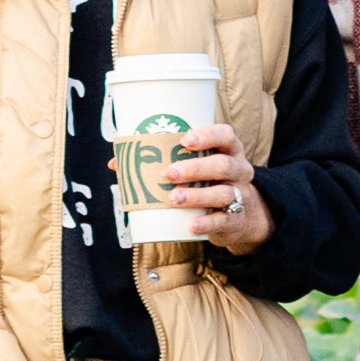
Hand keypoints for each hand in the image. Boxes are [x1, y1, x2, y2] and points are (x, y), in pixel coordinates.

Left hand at [159, 119, 272, 255]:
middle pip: (223, 165)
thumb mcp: (200, 167)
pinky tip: (191, 224)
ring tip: (173, 198)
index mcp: (229, 151)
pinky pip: (223, 220)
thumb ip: (166, 160)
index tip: (185, 140)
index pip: (226, 136)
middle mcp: (238, 171)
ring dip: (197, 195)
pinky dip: (207, 223)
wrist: (240, 217)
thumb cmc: (210, 183)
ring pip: (223, 193)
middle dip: (195, 168)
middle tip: (168, 173)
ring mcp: (239, 195)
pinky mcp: (235, 220)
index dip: (208, 136)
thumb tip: (118, 162)